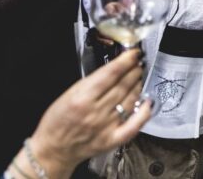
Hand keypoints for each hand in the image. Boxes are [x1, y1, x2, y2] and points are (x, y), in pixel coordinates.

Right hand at [27, 50, 149, 176]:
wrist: (54, 149)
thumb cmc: (58, 120)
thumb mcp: (69, 93)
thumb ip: (91, 82)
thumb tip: (114, 69)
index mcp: (82, 98)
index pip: (111, 74)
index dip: (126, 61)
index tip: (134, 54)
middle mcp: (96, 112)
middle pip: (123, 86)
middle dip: (134, 71)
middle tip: (138, 64)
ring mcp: (106, 127)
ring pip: (130, 100)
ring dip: (138, 86)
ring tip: (139, 77)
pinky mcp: (112, 140)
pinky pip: (134, 125)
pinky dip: (144, 113)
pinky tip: (148, 102)